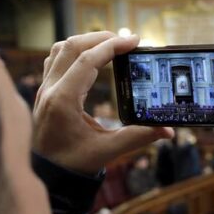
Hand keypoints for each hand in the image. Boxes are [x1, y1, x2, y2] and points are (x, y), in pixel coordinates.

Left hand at [33, 32, 172, 174]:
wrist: (48, 175)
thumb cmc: (74, 164)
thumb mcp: (108, 150)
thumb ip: (138, 137)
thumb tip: (168, 131)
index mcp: (63, 101)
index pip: (88, 60)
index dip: (113, 46)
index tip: (135, 41)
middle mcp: (50, 90)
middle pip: (72, 46)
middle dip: (102, 38)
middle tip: (127, 41)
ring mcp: (44, 89)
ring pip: (61, 49)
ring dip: (87, 41)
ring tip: (112, 45)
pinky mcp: (45, 91)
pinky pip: (56, 59)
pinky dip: (75, 51)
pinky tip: (93, 57)